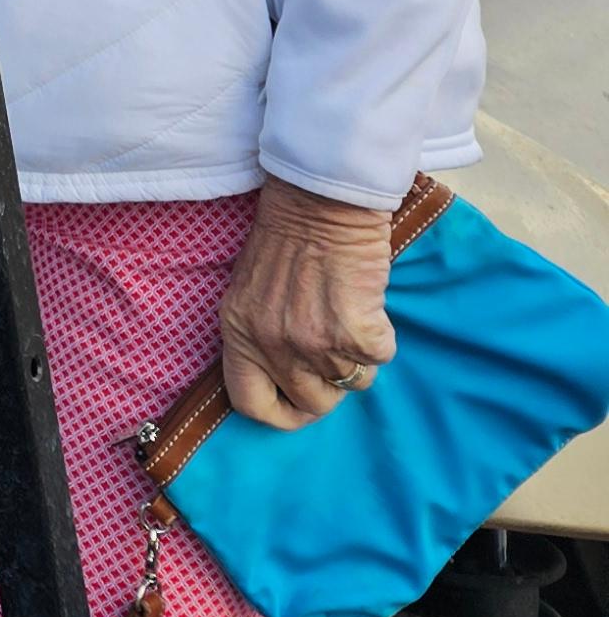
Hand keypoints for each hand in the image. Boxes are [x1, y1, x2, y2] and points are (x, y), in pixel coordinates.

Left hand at [219, 177, 395, 426]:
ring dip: (356, 355)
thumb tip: (285, 379)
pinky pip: (379, 357)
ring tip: (347, 313)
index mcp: (237, 334)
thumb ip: (260, 336)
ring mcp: (313, 342)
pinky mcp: (355, 332)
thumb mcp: (251, 293)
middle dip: (330, 385)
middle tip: (336, 352)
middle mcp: (271, 344)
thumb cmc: (286, 239)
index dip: (280, 415)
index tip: (299, 406)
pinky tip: (365, 303)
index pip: (250, 405)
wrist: (320, 201)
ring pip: (352, 381)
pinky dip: (380, 335)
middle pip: (312, 404)